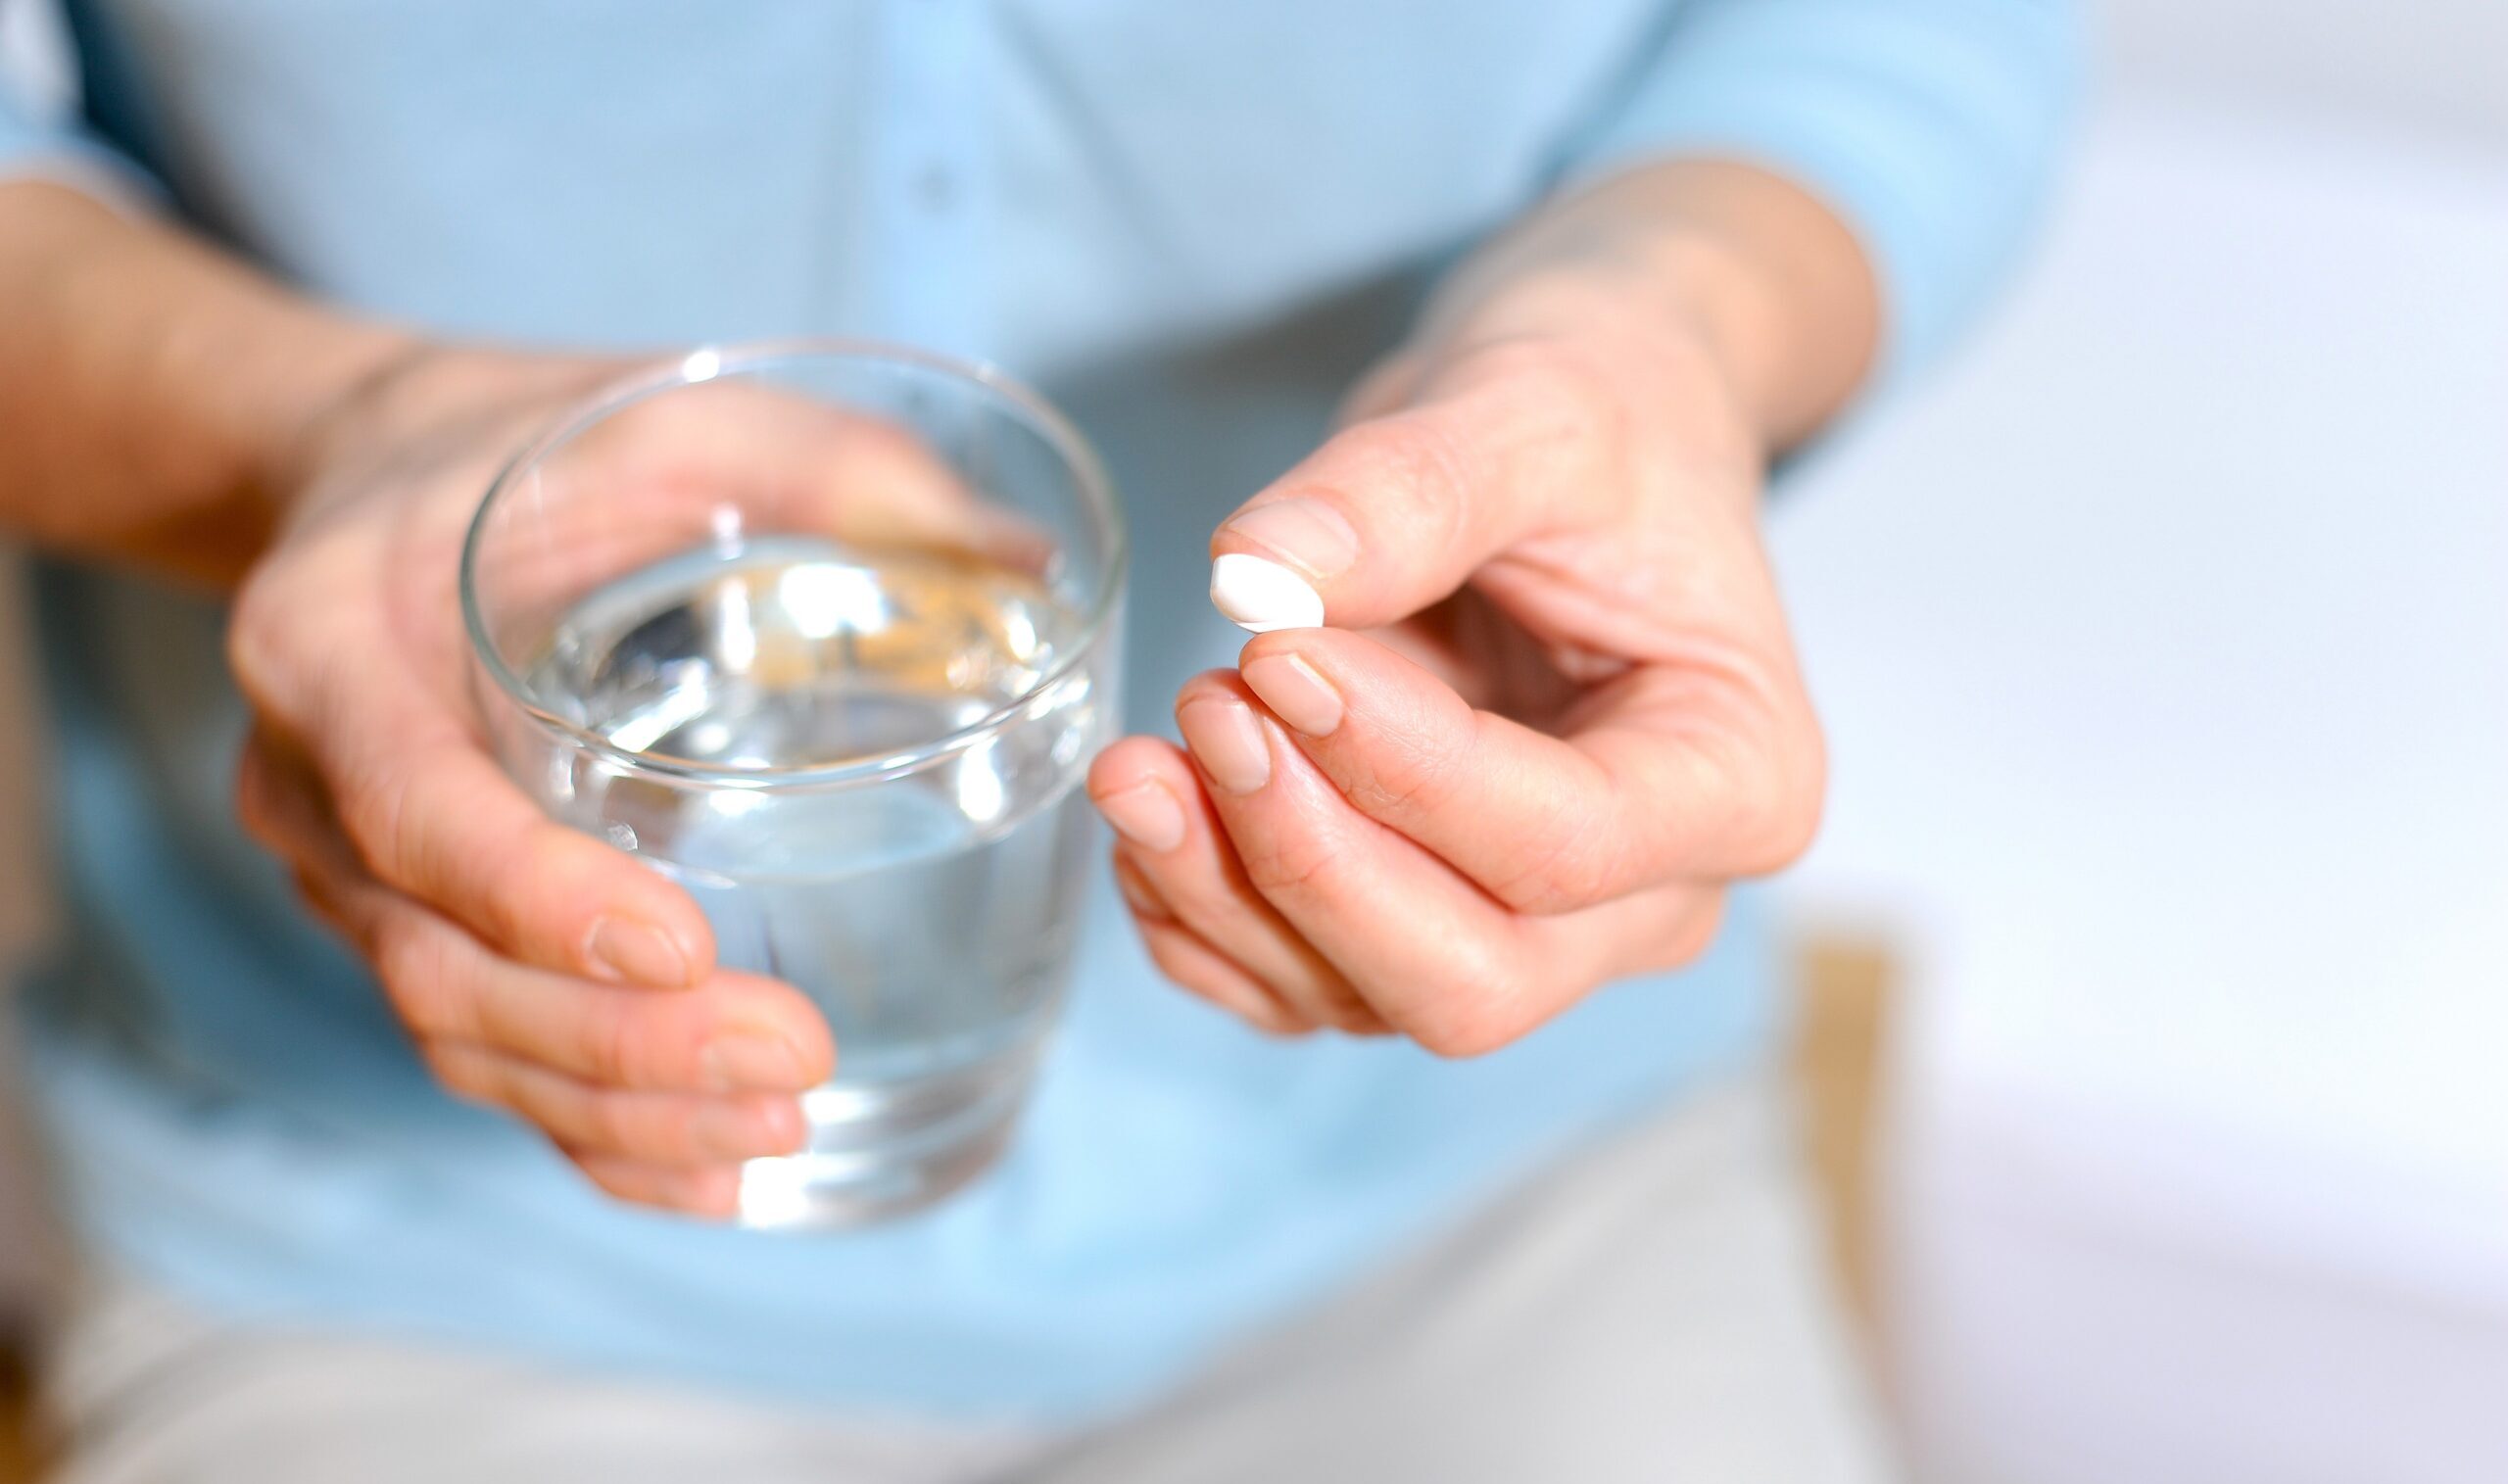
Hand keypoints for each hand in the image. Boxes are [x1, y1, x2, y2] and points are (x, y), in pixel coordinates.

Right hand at [228, 345, 1002, 1213]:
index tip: (679, 947)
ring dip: (616, 1108)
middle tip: (789, 1058)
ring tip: (779, 1130)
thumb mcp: (675, 412)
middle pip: (439, 961)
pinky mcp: (408, 925)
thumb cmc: (541, 446)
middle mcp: (310, 778)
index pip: (413, 805)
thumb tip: (1031, 570)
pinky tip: (711, 1172)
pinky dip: (591, 1132)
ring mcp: (347, 871)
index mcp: (333, 640)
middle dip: (614, 1041)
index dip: (536, 895)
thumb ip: (837, 469)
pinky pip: (481, 1055)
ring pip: (459, 1035)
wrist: (387, 480)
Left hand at [1088, 279, 1825, 1054]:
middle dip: (1310, 867)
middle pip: (1470, 982)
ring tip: (1138, 755)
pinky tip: (1149, 816)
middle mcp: (1650, 897)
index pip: (1560, 845)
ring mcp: (1535, 930)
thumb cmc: (1605, 415)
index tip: (1273, 650)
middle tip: (1205, 707)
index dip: (1397, 769)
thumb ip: (1408, 488)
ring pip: (1366, 1000)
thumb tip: (1251, 572)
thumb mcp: (1534, 405)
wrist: (1583, 430)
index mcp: (1738, 780)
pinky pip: (1298, 987)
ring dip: (1228, 894)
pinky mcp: (1421, 920)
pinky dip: (1203, 921)